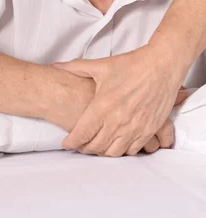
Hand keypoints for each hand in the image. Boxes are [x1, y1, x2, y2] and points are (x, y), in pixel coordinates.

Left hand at [53, 44, 184, 156]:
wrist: (161, 66)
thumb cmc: (131, 65)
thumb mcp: (101, 66)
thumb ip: (75, 68)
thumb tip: (55, 65)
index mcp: (102, 106)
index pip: (82, 133)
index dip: (72, 142)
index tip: (66, 144)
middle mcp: (117, 121)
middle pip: (96, 146)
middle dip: (85, 149)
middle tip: (80, 146)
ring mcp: (134, 128)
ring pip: (114, 152)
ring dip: (103, 152)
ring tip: (97, 146)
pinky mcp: (148, 130)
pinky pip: (132, 150)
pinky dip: (122, 150)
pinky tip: (117, 143)